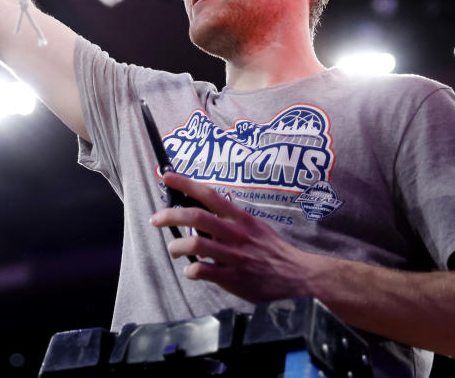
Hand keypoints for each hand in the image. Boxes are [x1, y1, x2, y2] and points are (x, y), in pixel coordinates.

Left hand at [150, 171, 323, 303]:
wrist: (298, 277)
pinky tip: (192, 272)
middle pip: (196, 217)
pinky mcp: (234, 278)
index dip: (185, 183)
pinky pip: (204, 271)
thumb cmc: (274, 252)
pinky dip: (192, 271)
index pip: (209, 195)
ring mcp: (234, 255)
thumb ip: (231, 221)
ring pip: (195, 244)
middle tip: (156, 219)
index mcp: (240, 218)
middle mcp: (235, 233)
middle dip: (170, 215)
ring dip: (177, 246)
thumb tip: (204, 218)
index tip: (166, 176)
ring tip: (174, 250)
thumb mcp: (255, 227)